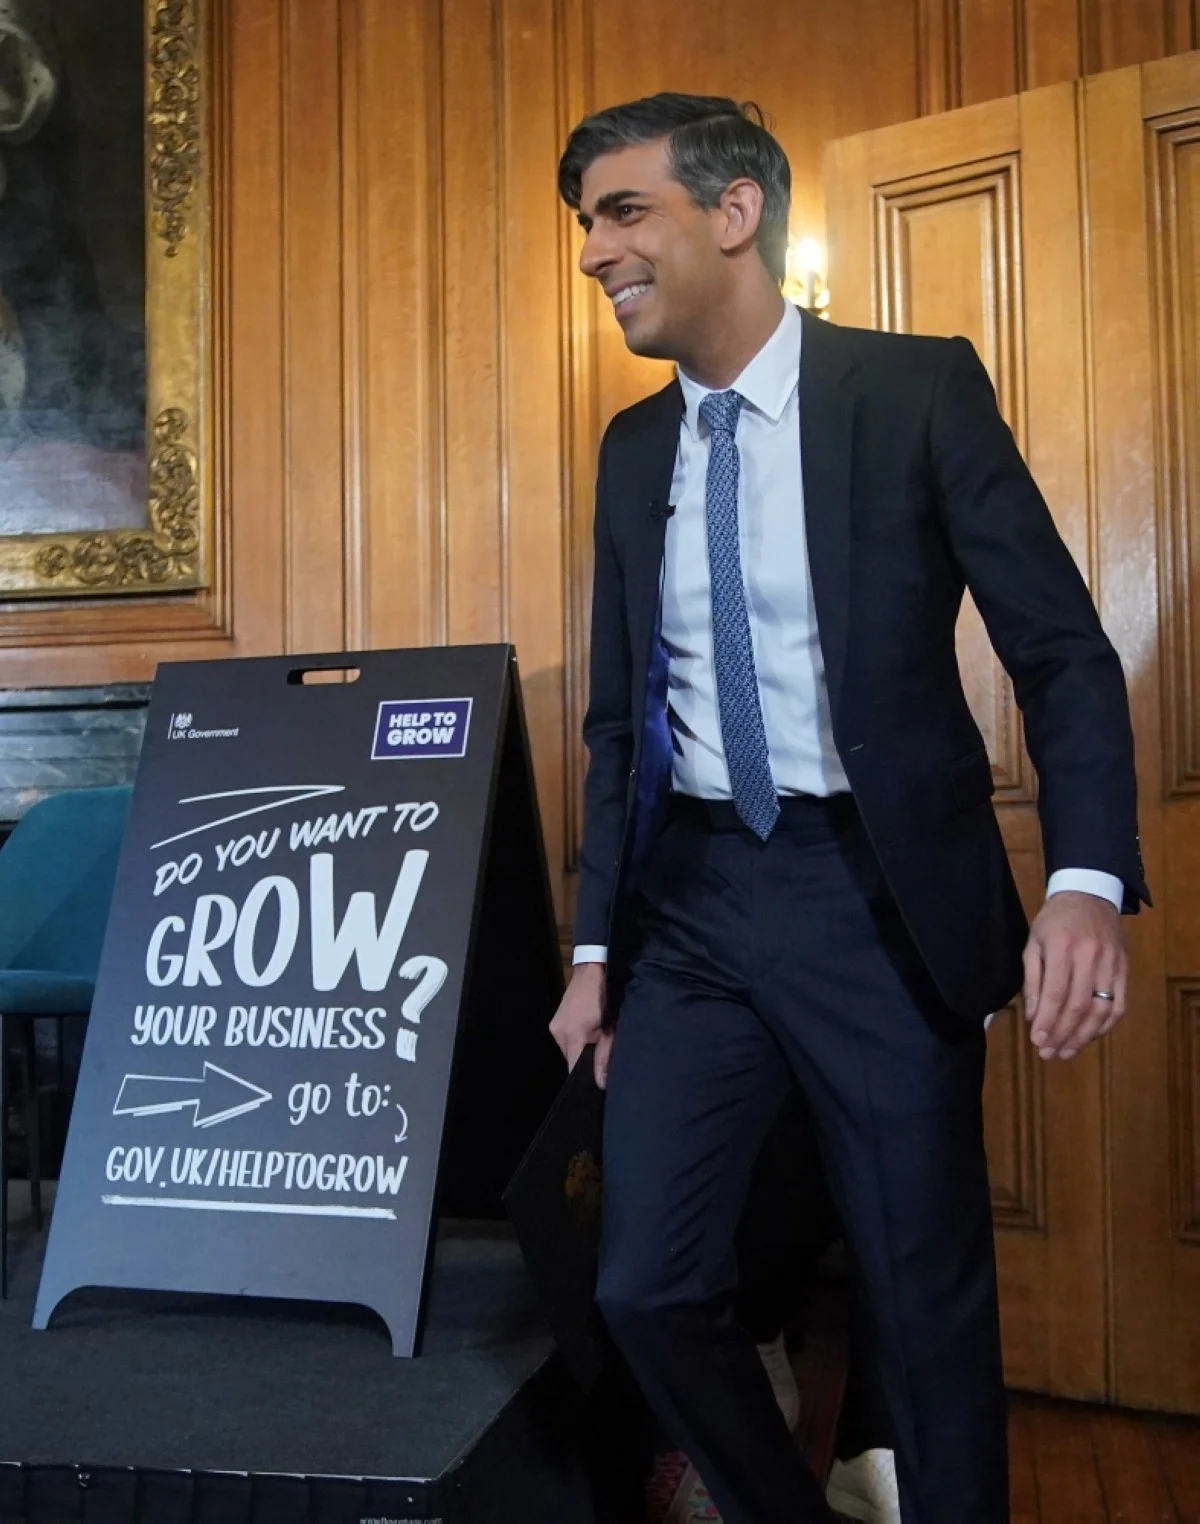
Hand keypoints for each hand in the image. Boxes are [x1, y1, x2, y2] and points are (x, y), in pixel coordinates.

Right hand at [549, 962, 614, 1087]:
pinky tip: (589, 1032)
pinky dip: (577, 1039)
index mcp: (572, 1036)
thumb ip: (604, 1056)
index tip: (597, 1081)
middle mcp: (558, 1033)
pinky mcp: (556, 1020)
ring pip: (568, 1049)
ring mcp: (555, 1025)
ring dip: (581, 1049)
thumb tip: (601, 1082)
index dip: (585, 1078)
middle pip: (571, 1060)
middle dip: (585, 1061)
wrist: (594, 970)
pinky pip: (566, 1038)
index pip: (573, 1069)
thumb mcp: (611, 1029)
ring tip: (597, 1040)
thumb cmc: (607, 998)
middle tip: (603, 1056)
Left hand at [1023, 890, 1126, 1059]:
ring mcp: (1111, 963)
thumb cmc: (1054, 921)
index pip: (1055, 993)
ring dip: (1083, 1036)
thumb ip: (1033, 980)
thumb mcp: (1033, 943)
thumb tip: (1034, 1017)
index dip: (1047, 1021)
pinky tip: (1089, 1037)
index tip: (1037, 1041)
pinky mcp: (1125, 969)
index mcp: (1062, 947)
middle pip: (1078, 1005)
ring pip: (1101, 1010)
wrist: (1089, 896)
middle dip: (1063, 1034)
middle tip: (1049, 1054)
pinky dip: (1105, 1026)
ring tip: (1067, 1052)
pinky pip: (1119, 1005)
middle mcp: (1090, 956)